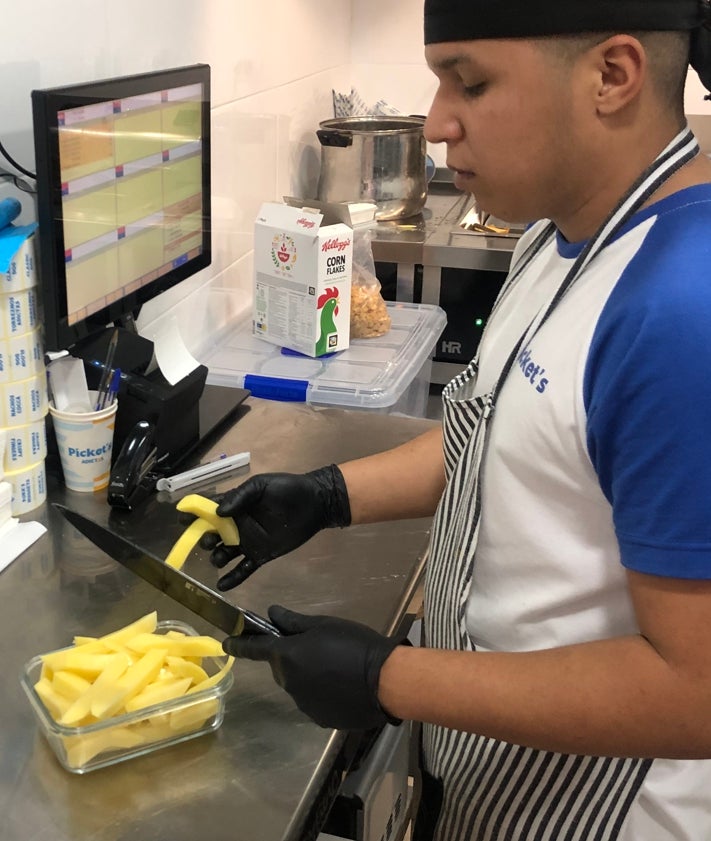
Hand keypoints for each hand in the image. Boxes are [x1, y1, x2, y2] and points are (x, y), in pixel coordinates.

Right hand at [208, 465, 350, 589]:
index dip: (194, 515)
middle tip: (208, 541)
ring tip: (219, 558)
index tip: (181, 520)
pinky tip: (222, 586)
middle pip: (213, 535)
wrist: (314, 503)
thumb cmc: (287, 489)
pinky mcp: (261, 555)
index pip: (209, 511)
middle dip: (205, 539)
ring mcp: (248, 542)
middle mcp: (237, 525)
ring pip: (225, 554)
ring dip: (217, 558)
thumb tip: (219, 512)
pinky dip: (233, 578)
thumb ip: (240, 496)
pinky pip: (243, 569)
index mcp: (235, 506)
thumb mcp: (261, 485)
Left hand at [224, 605, 401, 729]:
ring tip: (335, 667)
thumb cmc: (353, 644)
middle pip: (280, 666)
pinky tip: (340, 685)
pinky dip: (320, 691)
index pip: (254, 648)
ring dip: (307, 675)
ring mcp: (302, 703)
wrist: (384, 681)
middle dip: (290, 656)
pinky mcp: (318, 718)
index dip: (238, 644)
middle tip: (315, 647)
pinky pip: (312, 700)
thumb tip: (271, 614)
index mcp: (286, 655)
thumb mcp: (323, 625)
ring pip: (297, 684)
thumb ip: (293, 622)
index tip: (226, 643)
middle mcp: (287, 682)